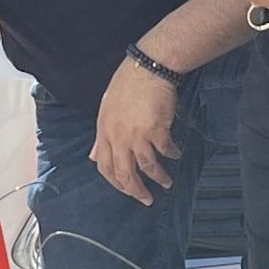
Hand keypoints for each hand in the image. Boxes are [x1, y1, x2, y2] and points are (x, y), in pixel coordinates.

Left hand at [90, 56, 180, 205]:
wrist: (147, 68)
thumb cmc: (127, 84)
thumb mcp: (106, 109)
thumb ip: (101, 135)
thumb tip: (92, 156)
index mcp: (104, 132)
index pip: (104, 167)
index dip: (115, 183)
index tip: (125, 190)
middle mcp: (118, 137)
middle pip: (125, 174)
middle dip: (136, 191)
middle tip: (146, 200)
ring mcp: (137, 135)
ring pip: (147, 167)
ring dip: (158, 178)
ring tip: (166, 184)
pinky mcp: (156, 130)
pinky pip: (165, 150)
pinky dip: (172, 155)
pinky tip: (176, 155)